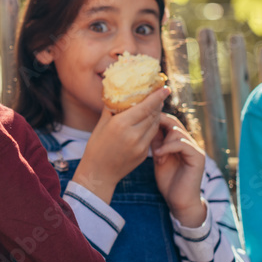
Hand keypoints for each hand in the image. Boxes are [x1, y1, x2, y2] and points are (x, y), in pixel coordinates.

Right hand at [72, 86, 167, 203]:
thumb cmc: (96, 146)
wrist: (99, 173)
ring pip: (155, 125)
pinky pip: (151, 136)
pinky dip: (152, 127)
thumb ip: (112, 108)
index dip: (157, 96)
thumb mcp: (101, 124)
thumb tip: (119, 93)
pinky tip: (149, 122)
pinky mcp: (144, 154)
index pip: (145, 107)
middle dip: (158, 103)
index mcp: (121, 124)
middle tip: (161, 93)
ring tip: (156, 105)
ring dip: (157, 114)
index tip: (166, 88)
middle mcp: (133, 134)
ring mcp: (140, 146)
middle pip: (152, 115)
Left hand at [151, 114, 206, 226]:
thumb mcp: (158, 157)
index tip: (141, 123)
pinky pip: (182, 144)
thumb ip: (156, 142)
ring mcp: (195, 149)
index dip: (156, 119)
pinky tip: (159, 156)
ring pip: (176, 132)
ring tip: (156, 155)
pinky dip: (168, 147)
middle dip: (158, 126)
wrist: (179, 201)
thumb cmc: (168, 181)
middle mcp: (189, 142)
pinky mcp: (198, 157)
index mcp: (180, 141)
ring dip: (163, 141)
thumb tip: (145, 125)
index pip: (169, 121)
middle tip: (145, 133)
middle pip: (173, 122)